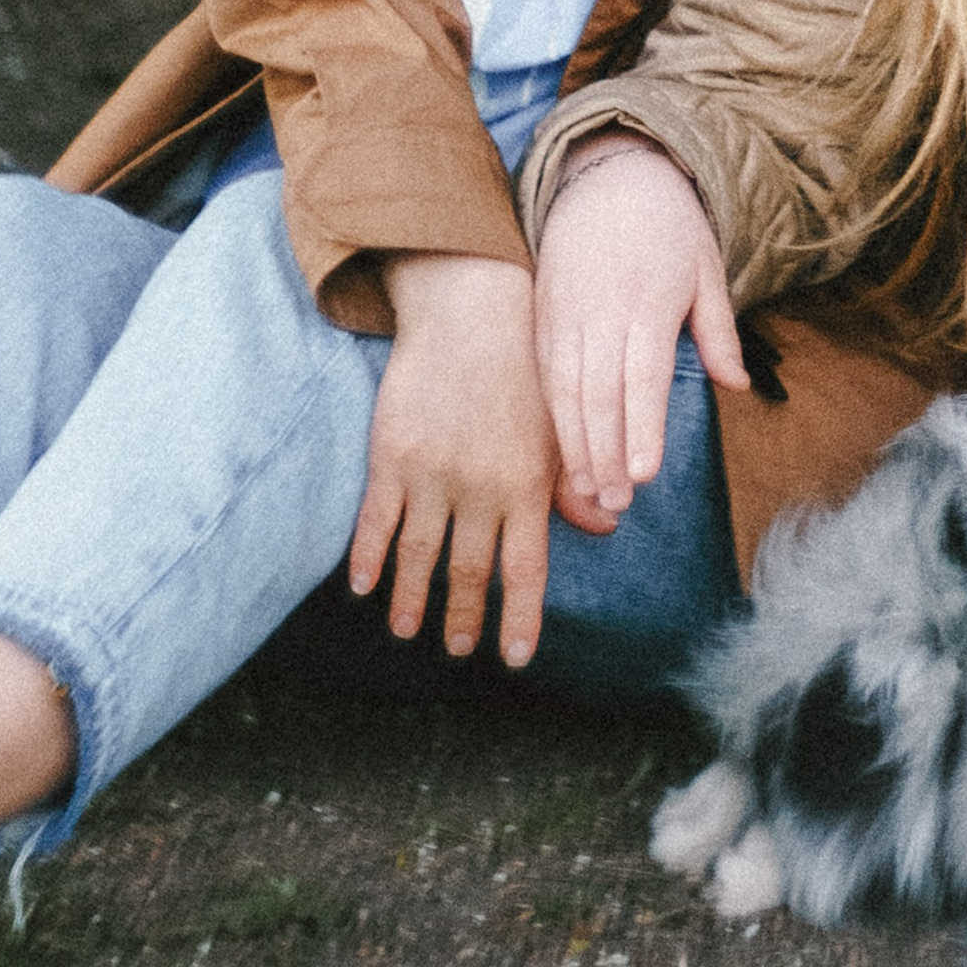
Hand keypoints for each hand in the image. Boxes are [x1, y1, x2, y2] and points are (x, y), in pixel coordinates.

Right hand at [349, 255, 556, 665]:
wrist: (471, 309)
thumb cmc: (522, 367)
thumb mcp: (558, 424)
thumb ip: (573, 481)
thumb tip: (605, 527)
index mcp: (527, 483)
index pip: (526, 569)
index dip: (520, 618)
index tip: (515, 657)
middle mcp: (480, 487)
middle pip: (468, 572)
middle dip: (463, 617)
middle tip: (457, 647)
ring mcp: (432, 473)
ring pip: (418, 556)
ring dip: (412, 600)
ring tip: (408, 630)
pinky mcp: (392, 454)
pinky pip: (376, 520)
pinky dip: (367, 558)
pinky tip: (362, 587)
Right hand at [534, 140, 749, 517]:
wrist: (609, 169)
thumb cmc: (668, 222)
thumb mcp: (707, 264)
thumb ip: (718, 329)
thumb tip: (736, 385)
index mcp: (649, 299)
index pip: (643, 375)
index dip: (642, 427)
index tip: (645, 475)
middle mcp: (603, 307)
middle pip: (599, 391)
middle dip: (606, 451)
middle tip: (615, 502)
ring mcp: (565, 308)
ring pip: (563, 386)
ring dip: (574, 442)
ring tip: (586, 489)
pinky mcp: (541, 309)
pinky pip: (540, 368)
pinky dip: (547, 411)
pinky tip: (556, 445)